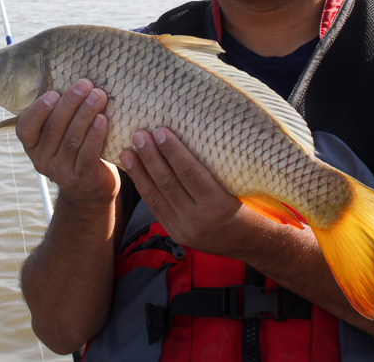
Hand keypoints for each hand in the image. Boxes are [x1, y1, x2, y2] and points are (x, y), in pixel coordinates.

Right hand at [15, 79, 119, 207]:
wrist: (90, 190)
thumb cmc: (75, 150)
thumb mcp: (60, 135)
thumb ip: (59, 115)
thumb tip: (73, 80)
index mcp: (32, 145)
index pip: (26, 128)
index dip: (39, 110)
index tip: (54, 93)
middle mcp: (41, 160)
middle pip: (54, 128)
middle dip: (71, 103)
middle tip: (85, 84)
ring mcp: (60, 171)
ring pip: (72, 139)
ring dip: (86, 114)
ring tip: (98, 96)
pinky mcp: (81, 178)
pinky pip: (87, 154)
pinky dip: (95, 135)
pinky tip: (103, 119)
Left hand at [121, 127, 257, 256]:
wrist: (246, 242)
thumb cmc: (245, 206)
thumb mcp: (236, 187)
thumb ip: (212, 169)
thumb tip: (188, 135)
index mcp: (218, 205)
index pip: (190, 173)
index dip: (173, 151)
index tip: (160, 131)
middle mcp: (198, 219)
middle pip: (168, 183)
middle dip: (150, 157)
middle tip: (138, 135)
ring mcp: (183, 229)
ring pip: (156, 196)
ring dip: (139, 172)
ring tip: (127, 152)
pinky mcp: (174, 232)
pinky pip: (154, 207)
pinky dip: (143, 187)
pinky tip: (134, 172)